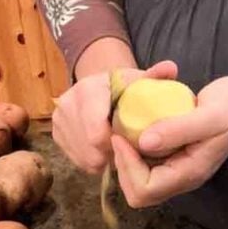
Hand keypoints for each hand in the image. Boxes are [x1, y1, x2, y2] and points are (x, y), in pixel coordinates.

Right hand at [52, 60, 177, 173]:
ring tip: (118, 150)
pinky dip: (93, 161)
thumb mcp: (140, 81)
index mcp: (88, 90)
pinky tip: (105, 152)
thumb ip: (155, 76)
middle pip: (90, 149)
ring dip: (103, 160)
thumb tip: (171, 68)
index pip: (96, 134)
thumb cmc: (125, 87)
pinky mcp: (56, 133)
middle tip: (127, 151)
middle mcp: (68, 103)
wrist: (101, 86)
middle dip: (111, 155)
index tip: (131, 144)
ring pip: (83, 157)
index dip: (117, 146)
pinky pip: (76, 160)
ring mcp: (59, 119)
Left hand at [111, 57, 227, 207]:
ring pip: (140, 182)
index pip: (146, 189)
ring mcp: (178, 170)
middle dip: (123, 169)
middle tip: (119, 136)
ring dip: (126, 162)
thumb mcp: (209, 115)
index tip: (121, 136)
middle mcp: (182, 178)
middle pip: (139, 193)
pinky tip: (134, 130)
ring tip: (123, 133)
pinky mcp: (174, 159)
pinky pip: (146, 167)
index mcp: (190, 173)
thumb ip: (178, 129)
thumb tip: (143, 143)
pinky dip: (134, 153)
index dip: (128, 167)